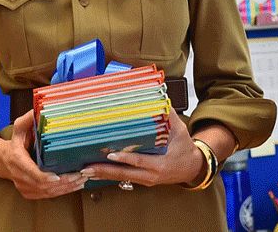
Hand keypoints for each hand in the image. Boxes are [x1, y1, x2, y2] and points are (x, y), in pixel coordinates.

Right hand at [0, 110, 87, 198]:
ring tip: (82, 180)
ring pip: (46, 192)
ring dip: (65, 189)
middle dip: (63, 182)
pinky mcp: (28, 192)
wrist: (3, 159)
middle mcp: (19, 176)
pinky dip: (61, 192)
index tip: (58, 177)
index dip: (45, 177)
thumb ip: (28, 119)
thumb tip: (38, 109)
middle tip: (80, 176)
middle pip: (42, 185)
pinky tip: (74, 186)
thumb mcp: (19, 127)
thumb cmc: (16, 141)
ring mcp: (23, 186)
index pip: (31, 172)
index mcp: (17, 160)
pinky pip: (46, 196)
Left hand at [79, 109, 204, 186]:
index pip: (139, 161)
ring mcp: (146, 180)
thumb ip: (168, 115)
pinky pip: (123, 178)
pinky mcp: (142, 181)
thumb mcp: (179, 131)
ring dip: (103, 174)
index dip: (124, 158)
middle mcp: (151, 175)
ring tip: (85, 171)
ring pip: (121, 178)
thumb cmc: (185, 148)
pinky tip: (96, 172)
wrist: (192, 167)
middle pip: (124, 174)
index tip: (110, 154)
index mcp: (160, 164)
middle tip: (87, 167)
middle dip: (104, 171)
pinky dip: (109, 175)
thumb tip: (158, 96)